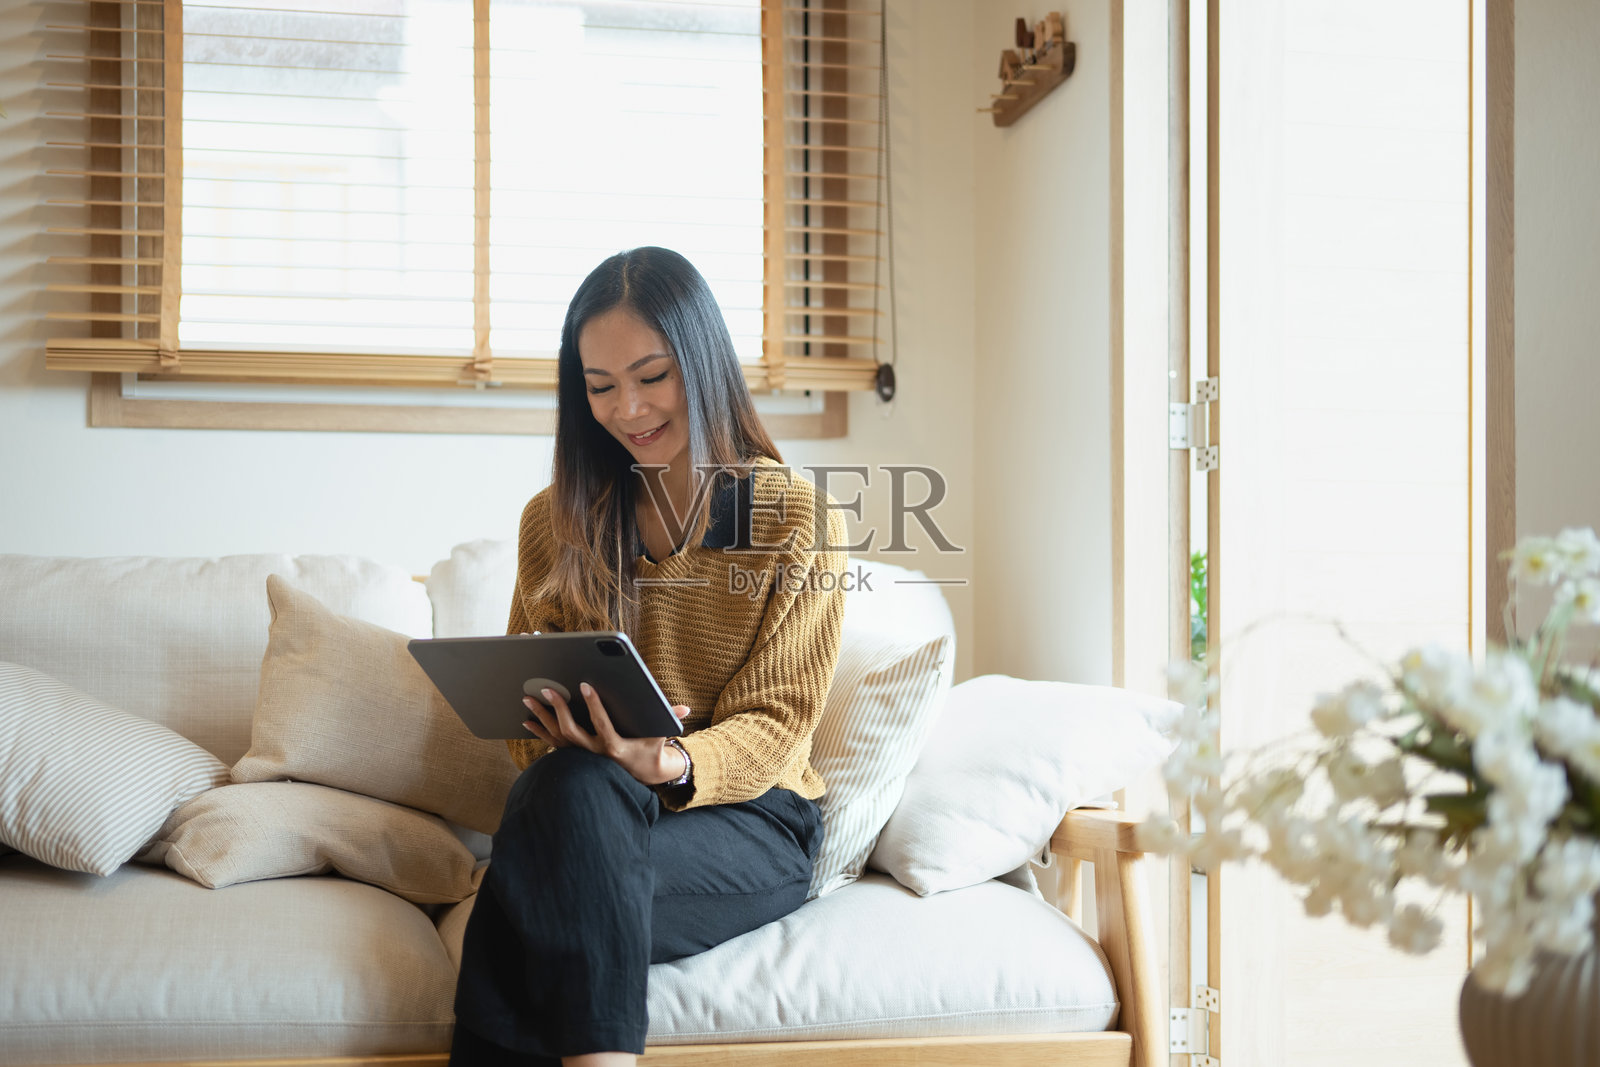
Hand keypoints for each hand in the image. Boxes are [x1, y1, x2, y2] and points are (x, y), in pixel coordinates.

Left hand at [522, 685, 689, 787]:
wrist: (640, 775)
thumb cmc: (650, 749)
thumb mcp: (661, 735)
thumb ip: (670, 720)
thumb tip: (683, 709)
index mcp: (615, 748)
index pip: (602, 724)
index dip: (593, 705)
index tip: (584, 685)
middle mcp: (594, 754)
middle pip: (571, 730)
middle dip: (558, 708)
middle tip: (547, 688)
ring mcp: (581, 756)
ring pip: (557, 736)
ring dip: (542, 717)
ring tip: (528, 697)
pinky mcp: (573, 756)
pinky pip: (552, 743)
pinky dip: (539, 731)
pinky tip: (526, 719)